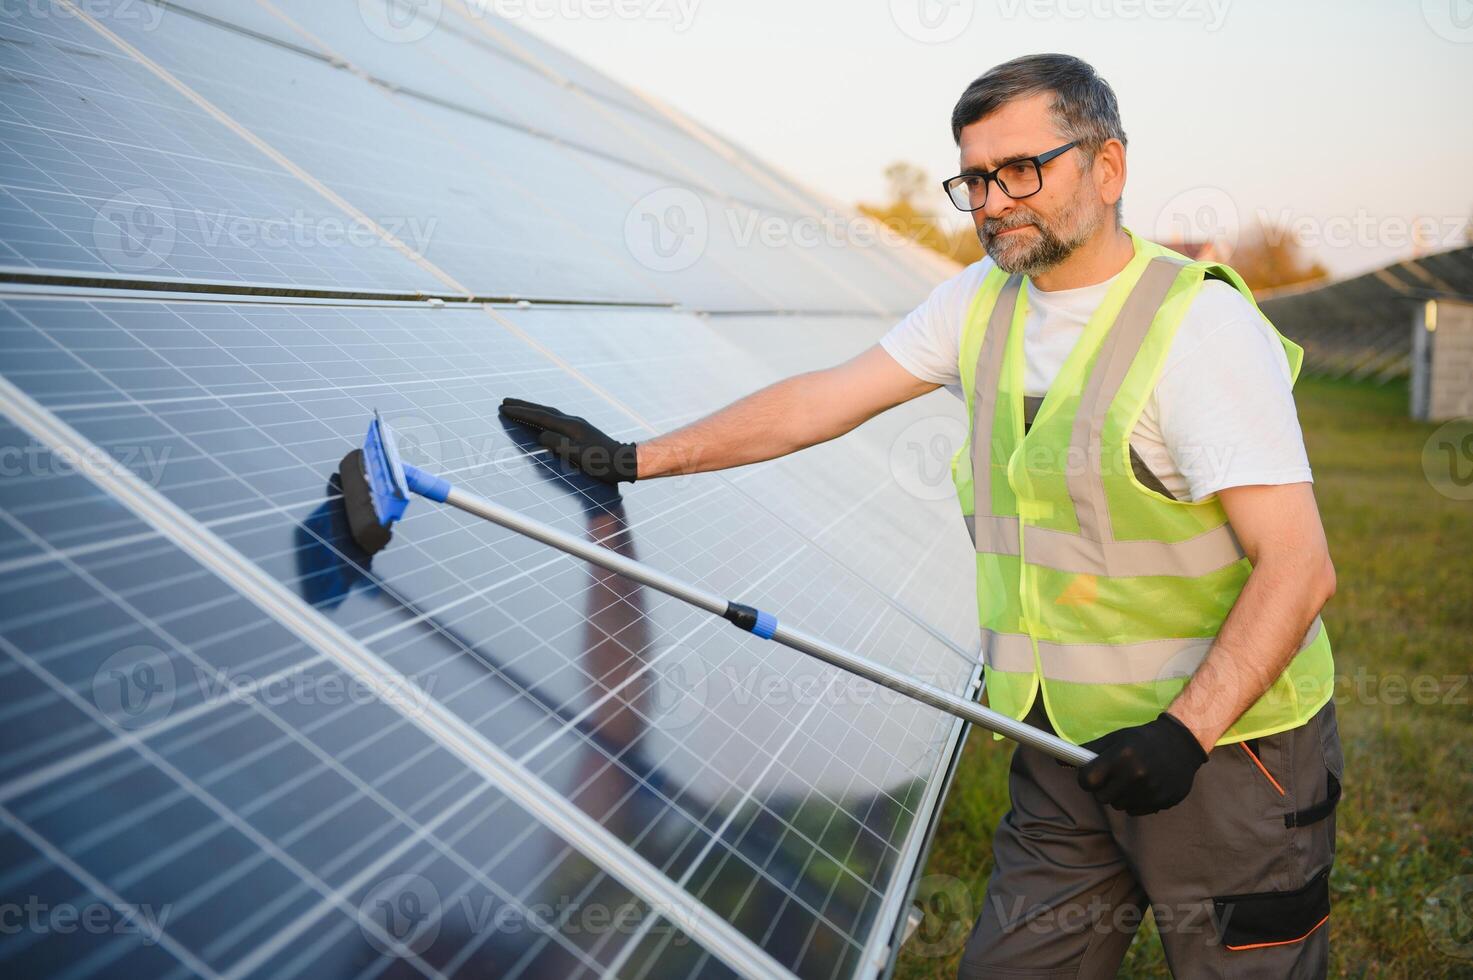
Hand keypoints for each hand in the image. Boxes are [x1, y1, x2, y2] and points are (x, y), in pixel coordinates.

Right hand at [498, 398, 637, 484]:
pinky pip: (555, 419)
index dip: (521, 412)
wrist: (624, 461)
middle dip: (523, 406)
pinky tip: (541, 420)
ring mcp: (577, 425)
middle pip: (543, 410)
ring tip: (518, 407)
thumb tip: (540, 436)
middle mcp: (573, 422)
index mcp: (571, 427)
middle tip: (505, 401)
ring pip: (549, 413)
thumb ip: (558, 445)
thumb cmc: (603, 463)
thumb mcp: (579, 456)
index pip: (541, 417)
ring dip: (532, 409)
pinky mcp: (580, 431)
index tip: (504, 408)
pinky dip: (543, 416)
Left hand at [1076, 713, 1207, 815]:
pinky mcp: (1162, 802)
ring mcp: (1150, 790)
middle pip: (1101, 797)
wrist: (1182, 743)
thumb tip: (1059, 762)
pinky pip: (1135, 811)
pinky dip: (1136, 802)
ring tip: (1132, 778)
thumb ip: (1088, 751)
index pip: (1087, 781)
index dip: (1086, 779)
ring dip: (1120, 795)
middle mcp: (1136, 774)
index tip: (1091, 775)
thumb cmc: (1142, 739)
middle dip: (1103, 788)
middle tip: (1113, 776)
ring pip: (1118, 806)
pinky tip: (1145, 786)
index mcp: (1122, 756)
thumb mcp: (1116, 738)